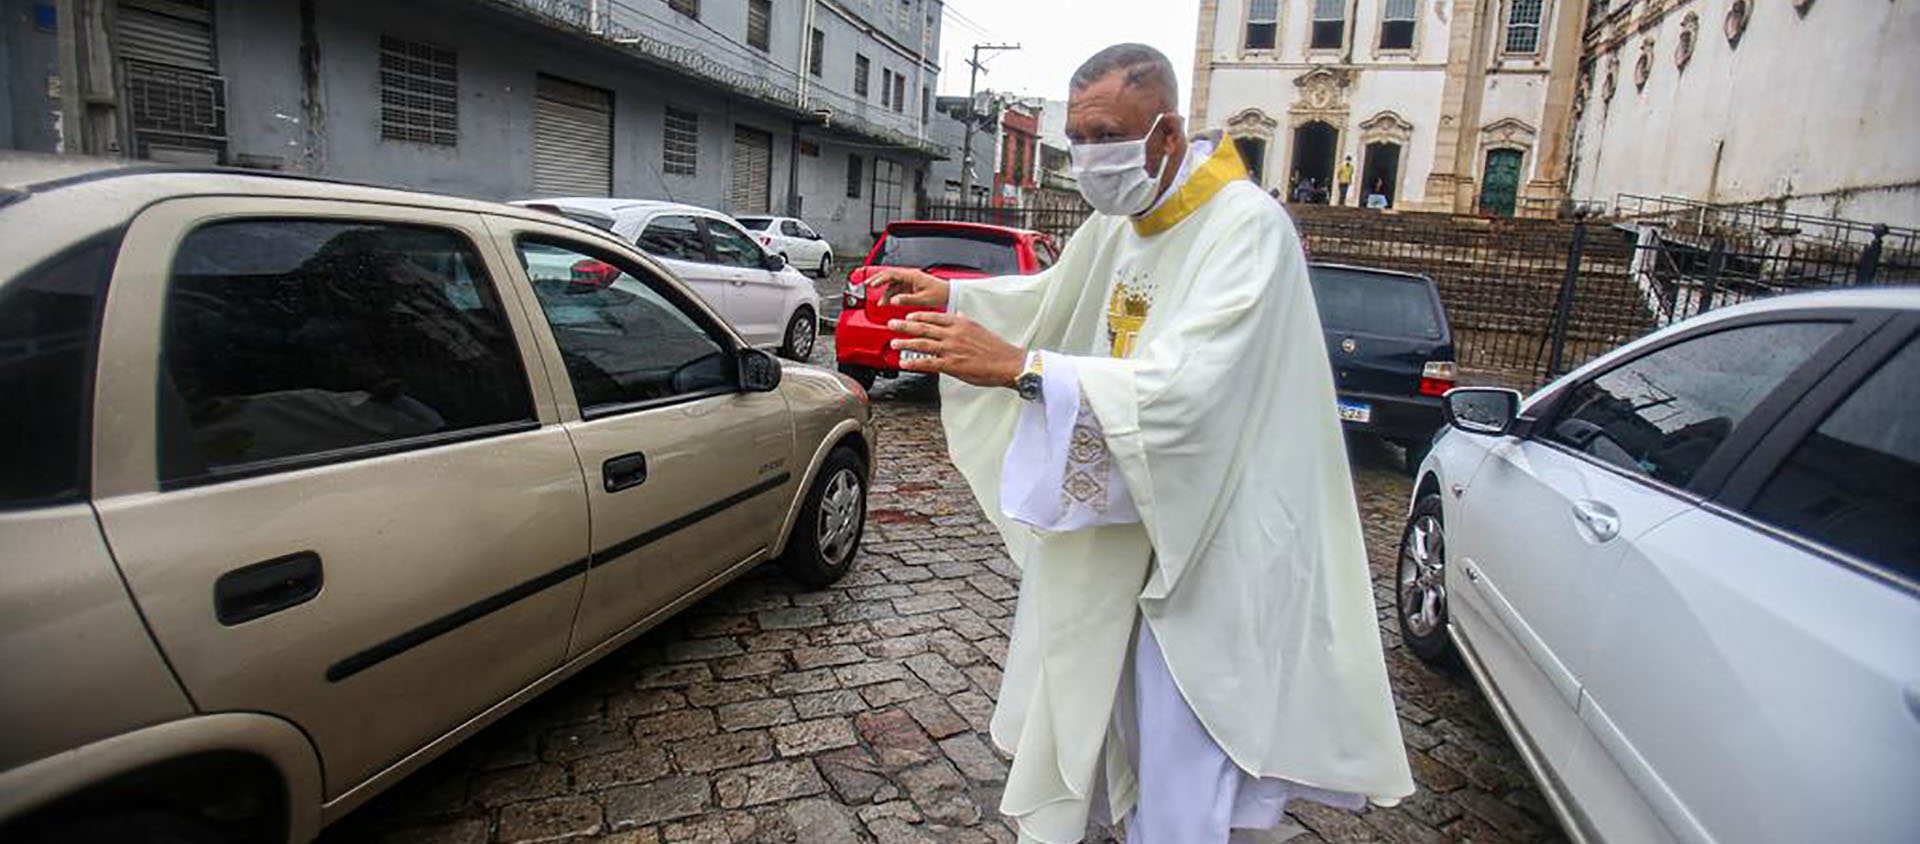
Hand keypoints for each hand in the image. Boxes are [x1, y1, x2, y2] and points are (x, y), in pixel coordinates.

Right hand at [865, 268, 950, 309]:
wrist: (949, 294)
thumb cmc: (940, 293)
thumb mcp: (923, 298)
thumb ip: (907, 299)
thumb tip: (893, 300)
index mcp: (912, 275)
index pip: (891, 274)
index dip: (879, 278)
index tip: (870, 284)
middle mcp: (909, 276)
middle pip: (888, 276)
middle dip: (876, 281)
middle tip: (865, 287)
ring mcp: (909, 280)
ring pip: (892, 284)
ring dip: (884, 292)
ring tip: (879, 302)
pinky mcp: (910, 286)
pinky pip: (897, 289)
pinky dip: (891, 295)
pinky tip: (887, 302)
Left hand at [888, 312, 1025, 387]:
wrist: (1008, 362)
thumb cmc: (997, 349)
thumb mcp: (978, 330)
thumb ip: (962, 327)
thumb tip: (953, 325)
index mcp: (960, 323)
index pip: (934, 316)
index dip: (918, 315)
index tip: (908, 315)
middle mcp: (953, 334)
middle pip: (923, 327)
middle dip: (904, 326)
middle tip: (892, 325)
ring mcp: (951, 349)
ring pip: (922, 344)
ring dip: (905, 343)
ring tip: (893, 343)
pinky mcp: (951, 365)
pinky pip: (928, 363)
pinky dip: (913, 363)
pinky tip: (904, 364)